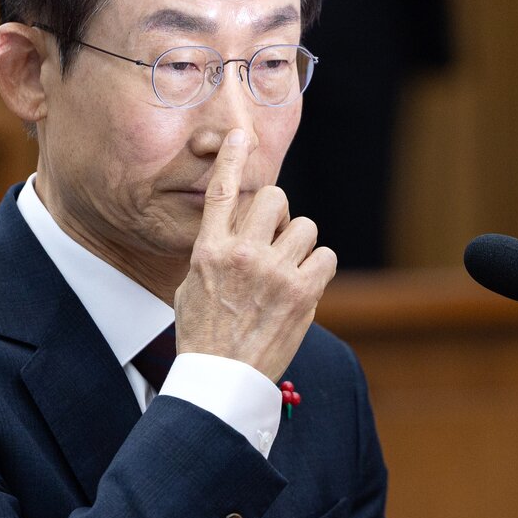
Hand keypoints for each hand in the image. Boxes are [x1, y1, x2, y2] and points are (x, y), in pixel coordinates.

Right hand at [173, 129, 337, 380]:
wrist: (222, 380)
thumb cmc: (204, 337)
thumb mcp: (191, 288)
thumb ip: (213, 255)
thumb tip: (232, 235)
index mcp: (209, 250)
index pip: (222, 192)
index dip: (232, 159)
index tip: (240, 137)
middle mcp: (242, 254)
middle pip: (275, 198)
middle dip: (279, 214)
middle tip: (275, 241)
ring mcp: (274, 272)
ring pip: (306, 226)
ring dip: (301, 244)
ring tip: (288, 272)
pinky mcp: (302, 292)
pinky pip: (326, 256)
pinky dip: (319, 267)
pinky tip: (304, 286)